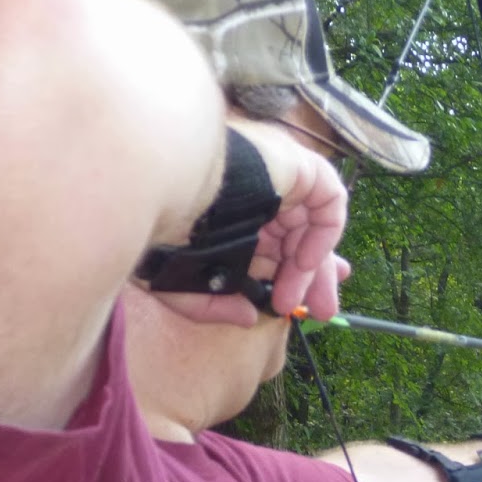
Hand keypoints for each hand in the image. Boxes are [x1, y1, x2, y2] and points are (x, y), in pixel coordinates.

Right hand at [151, 118, 348, 326]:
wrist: (154, 185)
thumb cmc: (153, 228)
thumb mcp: (177, 281)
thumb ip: (212, 304)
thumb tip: (248, 318)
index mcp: (230, 210)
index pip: (273, 240)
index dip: (291, 272)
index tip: (297, 303)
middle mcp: (256, 190)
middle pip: (298, 235)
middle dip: (313, 277)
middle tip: (320, 313)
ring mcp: (278, 173)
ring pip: (313, 224)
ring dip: (315, 268)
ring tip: (309, 305)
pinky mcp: (298, 164)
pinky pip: (328, 200)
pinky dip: (325, 233)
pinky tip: (305, 263)